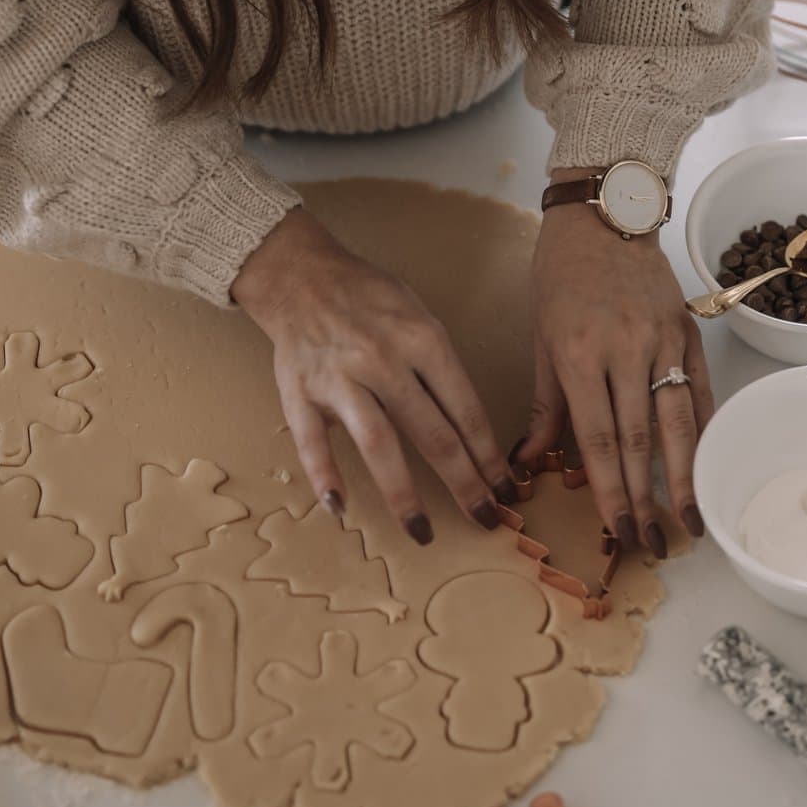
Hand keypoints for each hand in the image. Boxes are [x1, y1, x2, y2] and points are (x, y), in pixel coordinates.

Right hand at [233, 208, 517, 542]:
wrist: (300, 275)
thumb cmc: (369, 297)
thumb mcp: (419, 314)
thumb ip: (440, 366)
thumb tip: (470, 427)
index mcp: (422, 339)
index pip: (465, 409)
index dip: (489, 456)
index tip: (507, 488)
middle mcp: (384, 360)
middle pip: (432, 433)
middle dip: (464, 483)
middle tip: (486, 520)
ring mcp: (340, 378)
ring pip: (378, 443)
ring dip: (403, 493)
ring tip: (423, 531)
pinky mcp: (300, 392)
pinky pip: (312, 441)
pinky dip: (325, 475)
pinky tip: (341, 509)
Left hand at [522, 185, 712, 555]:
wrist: (603, 219)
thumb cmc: (560, 278)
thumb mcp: (540, 340)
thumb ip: (545, 406)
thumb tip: (529, 463)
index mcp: (580, 355)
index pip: (599, 440)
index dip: (611, 492)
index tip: (618, 533)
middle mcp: (626, 351)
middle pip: (640, 441)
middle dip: (647, 499)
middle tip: (654, 546)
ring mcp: (663, 341)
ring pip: (678, 422)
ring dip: (686, 477)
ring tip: (692, 521)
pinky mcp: (688, 333)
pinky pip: (699, 391)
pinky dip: (705, 431)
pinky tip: (708, 465)